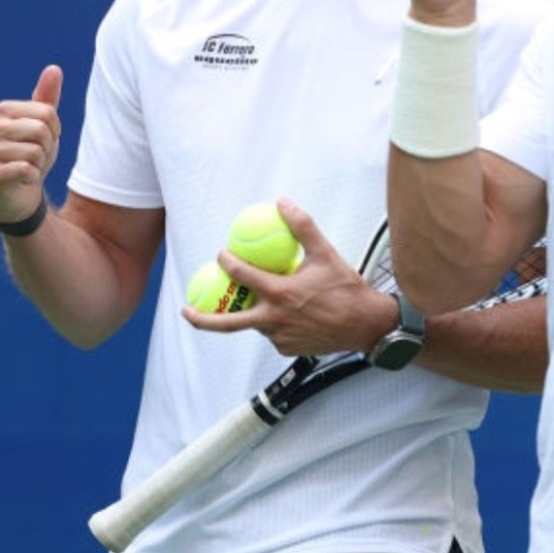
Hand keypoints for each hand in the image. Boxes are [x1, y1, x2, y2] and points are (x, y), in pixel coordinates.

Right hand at [0, 65, 62, 221]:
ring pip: (35, 152)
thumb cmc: (32, 153)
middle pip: (40, 130)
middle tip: (36, 156)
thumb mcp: (45, 125)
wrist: (20, 192)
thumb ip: (47, 98)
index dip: (54, 131)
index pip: (47, 112)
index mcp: (3, 111)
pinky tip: (23, 179)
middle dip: (47, 147)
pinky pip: (25, 170)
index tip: (43, 140)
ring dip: (39, 164)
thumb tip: (54, 68)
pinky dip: (32, 177)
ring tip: (28, 166)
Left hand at [182, 200, 398, 355]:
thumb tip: (283, 202)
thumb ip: (302, 227)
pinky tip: (286, 313)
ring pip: (255, 324)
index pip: (242, 276)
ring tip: (252, 301)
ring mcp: (280, 338)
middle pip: (227, 323)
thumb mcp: (326, 253)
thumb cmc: (347, 289)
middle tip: (186, 309)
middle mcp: (274, 320)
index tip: (221, 254)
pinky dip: (274, 323)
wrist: (367, 325)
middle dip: (201, 318)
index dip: (227, 262)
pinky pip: (273, 334)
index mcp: (280, 294)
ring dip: (251, 313)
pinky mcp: (287, 350)